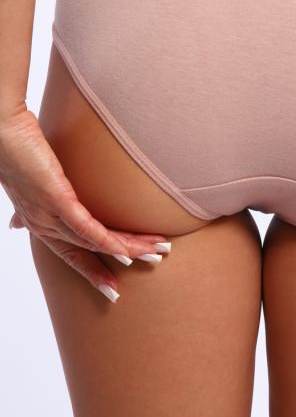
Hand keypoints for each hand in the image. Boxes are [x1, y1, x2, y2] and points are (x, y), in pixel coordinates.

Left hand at [0, 107, 170, 301]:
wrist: (0, 129)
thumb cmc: (15, 149)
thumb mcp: (27, 181)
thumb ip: (26, 207)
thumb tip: (15, 225)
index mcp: (39, 222)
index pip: (70, 254)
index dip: (92, 271)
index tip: (113, 287)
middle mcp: (43, 225)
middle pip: (87, 253)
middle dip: (122, 262)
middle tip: (154, 263)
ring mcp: (50, 215)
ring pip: (95, 242)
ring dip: (131, 248)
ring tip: (158, 249)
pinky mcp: (57, 201)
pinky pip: (89, 229)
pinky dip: (111, 241)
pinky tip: (131, 248)